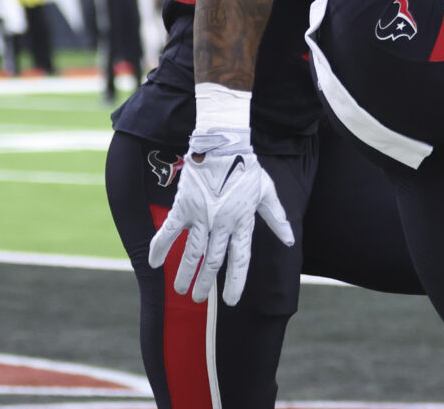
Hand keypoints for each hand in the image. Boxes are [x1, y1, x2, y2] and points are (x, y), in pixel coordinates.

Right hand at [147, 128, 294, 305]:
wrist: (223, 143)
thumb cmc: (247, 167)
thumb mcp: (267, 192)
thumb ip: (276, 218)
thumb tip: (290, 240)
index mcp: (243, 222)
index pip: (240, 259)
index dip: (236, 281)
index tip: (231, 300)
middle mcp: (223, 223)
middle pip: (213, 261)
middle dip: (205, 283)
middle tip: (198, 298)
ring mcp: (202, 216)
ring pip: (192, 252)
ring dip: (184, 273)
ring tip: (180, 290)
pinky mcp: (184, 206)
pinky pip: (169, 231)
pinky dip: (160, 247)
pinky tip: (153, 263)